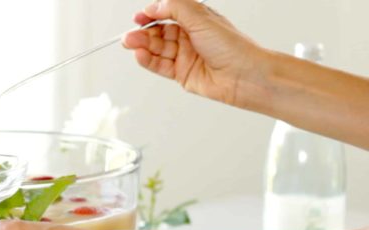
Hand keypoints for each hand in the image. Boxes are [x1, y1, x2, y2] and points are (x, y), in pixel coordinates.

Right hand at [122, 0, 266, 107]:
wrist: (245, 76)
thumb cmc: (233, 47)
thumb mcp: (201, 18)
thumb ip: (175, 8)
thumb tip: (154, 6)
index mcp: (196, 20)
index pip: (167, 14)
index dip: (152, 15)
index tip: (139, 17)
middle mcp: (190, 37)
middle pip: (159, 33)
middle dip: (143, 33)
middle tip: (130, 35)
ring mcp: (185, 56)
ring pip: (157, 49)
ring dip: (142, 46)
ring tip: (131, 44)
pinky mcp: (182, 74)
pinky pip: (160, 66)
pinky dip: (148, 60)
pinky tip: (140, 55)